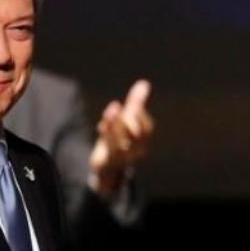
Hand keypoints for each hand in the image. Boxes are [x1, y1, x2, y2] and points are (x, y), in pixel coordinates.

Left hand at [88, 79, 153, 194]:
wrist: (107, 167)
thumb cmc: (120, 140)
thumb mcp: (128, 121)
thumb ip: (136, 104)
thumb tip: (144, 83)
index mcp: (142, 142)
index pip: (147, 129)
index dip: (141, 117)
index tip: (134, 106)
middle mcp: (135, 151)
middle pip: (135, 137)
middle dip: (128, 120)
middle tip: (119, 106)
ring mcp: (121, 158)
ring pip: (120, 142)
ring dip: (115, 125)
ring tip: (112, 110)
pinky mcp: (107, 162)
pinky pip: (108, 149)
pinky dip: (106, 135)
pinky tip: (102, 124)